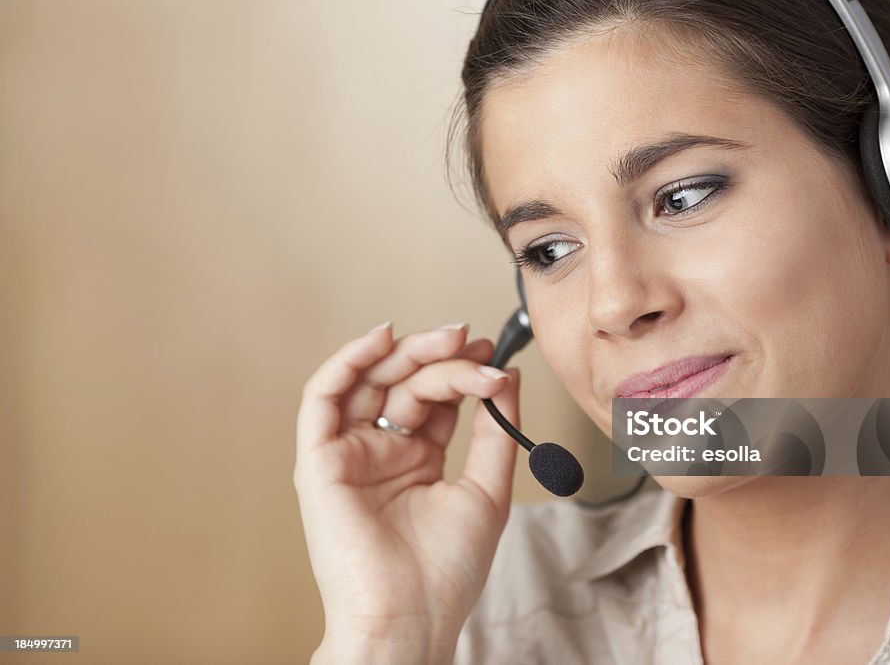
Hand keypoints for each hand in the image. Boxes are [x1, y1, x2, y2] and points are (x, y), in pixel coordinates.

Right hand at [294, 322, 519, 664]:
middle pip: (406, 384)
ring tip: (445, 337)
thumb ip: (495, 432)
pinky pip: (322, 398)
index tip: (494, 356)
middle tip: (472, 341)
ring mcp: (348, 453)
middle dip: (441, 356)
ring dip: (405, 351)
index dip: (463, 371)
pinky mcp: (318, 460)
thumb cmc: (447, 569)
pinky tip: (382, 339)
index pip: (437, 399)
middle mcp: (380, 452)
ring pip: (369, 382)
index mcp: (415, 461)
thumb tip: (508, 377)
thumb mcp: (487, 490)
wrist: (411, 615)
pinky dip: (348, 362)